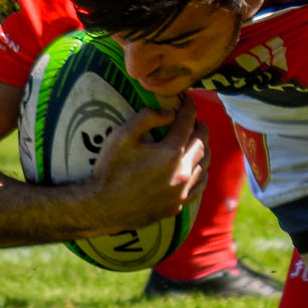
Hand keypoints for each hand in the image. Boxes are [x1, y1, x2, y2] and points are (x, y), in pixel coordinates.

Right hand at [71, 101, 206, 232]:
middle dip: (201, 129)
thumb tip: (170, 112)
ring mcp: (181, 192)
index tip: (189, 100)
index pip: (187, 123)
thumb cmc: (110, 169)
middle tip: (198, 122)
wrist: (103, 208)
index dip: (190, 109)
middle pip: (201, 145)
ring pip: (204, 166)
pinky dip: (202, 174)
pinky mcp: (177, 205)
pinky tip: (199, 169)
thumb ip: (147, 117)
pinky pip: (198, 187)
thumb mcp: (122, 136)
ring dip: (204, 150)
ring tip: (201, 142)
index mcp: (170, 153)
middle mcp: (182, 173)